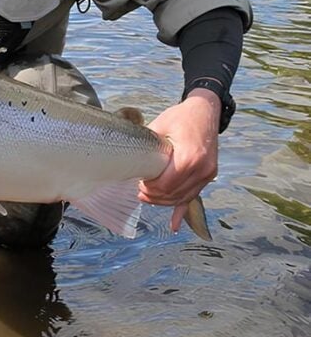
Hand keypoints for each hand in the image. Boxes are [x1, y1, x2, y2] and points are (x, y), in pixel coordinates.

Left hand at [138, 89, 220, 232]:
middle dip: (154, 196)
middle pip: (174, 193)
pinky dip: (182, 212)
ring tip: (148, 198)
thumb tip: (129, 160)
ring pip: (183, 198)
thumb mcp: (160, 126)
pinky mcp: (208, 175)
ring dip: (164, 202)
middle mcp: (202, 168)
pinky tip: (174, 225)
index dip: (150, 188)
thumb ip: (149, 147)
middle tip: (139, 191)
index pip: (166, 184)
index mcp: (190, 156)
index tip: (139, 183)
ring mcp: (207, 174)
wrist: (205, 111)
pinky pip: (194, 197)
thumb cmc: (182, 116)